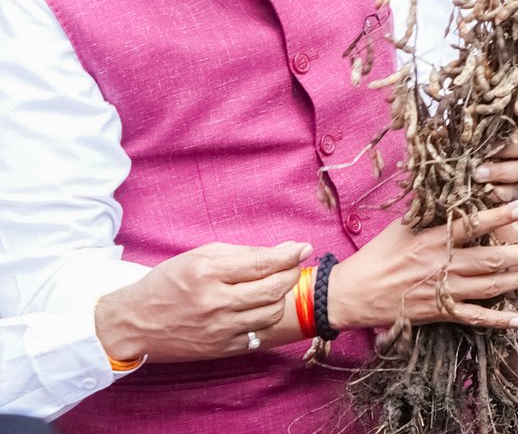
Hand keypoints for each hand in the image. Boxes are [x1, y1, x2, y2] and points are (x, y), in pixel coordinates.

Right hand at [95, 240, 310, 362]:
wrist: (134, 324)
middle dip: (291, 273)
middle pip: (273, 289)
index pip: (261, 264)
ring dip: (281, 296)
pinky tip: (261, 307)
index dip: (289, 255)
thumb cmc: (168, 283)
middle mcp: (214, 303)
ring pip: (271, 312)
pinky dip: (266, 318)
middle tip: (295, 264)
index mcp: (207, 274)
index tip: (304, 247)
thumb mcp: (199, 256)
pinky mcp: (221, 349)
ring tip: (275, 285)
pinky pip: (259, 333)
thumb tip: (284, 249)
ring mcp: (218, 330)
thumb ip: (243, 253)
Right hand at [327, 203, 517, 331]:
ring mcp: (442, 292)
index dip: (499, 216)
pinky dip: (498, 320)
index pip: (472, 225)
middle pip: (489, 259)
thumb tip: (448, 189)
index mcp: (431, 240)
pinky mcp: (440, 313)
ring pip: (488, 287)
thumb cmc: (377, 255)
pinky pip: (474, 318)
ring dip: (517, 280)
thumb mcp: (401, 226)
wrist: (354, 293)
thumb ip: (428, 212)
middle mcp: (441, 265)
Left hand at [476, 95, 517, 202]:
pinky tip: (489, 191)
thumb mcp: (480, 123)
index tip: (515, 108)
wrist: (484, 164)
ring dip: (503, 172)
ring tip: (480, 174)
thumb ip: (478, 117)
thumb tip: (469, 111)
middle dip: (507, 148)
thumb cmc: (483, 137)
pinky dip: (506, 191)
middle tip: (483, 151)